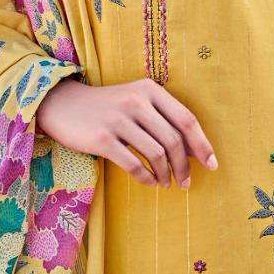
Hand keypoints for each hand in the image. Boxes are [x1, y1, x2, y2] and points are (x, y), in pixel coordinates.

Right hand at [38, 77, 215, 187]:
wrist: (62, 104)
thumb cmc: (108, 107)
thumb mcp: (138, 102)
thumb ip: (165, 120)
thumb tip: (195, 150)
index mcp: (151, 90)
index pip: (186, 120)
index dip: (202, 144)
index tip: (212, 164)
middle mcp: (136, 101)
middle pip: (173, 140)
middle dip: (184, 166)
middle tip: (186, 182)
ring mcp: (118, 120)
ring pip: (156, 154)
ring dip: (165, 174)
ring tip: (166, 183)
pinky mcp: (101, 139)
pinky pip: (133, 164)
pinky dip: (146, 177)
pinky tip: (149, 182)